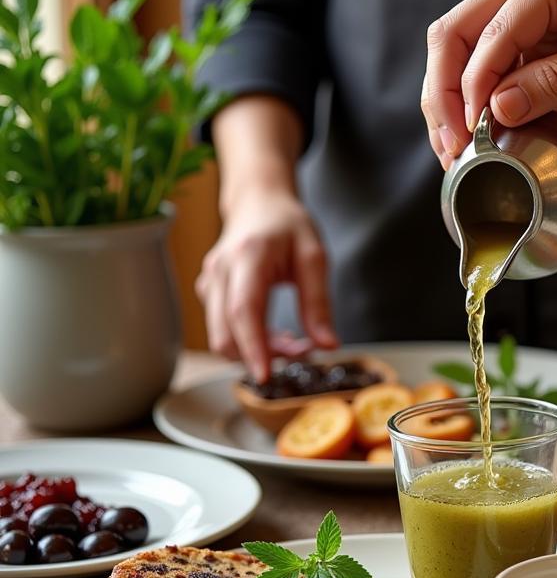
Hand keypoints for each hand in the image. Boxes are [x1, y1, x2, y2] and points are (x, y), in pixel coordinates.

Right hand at [196, 185, 336, 382]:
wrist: (258, 201)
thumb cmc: (287, 224)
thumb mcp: (314, 257)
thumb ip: (319, 303)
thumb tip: (327, 346)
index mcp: (247, 257)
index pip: (242, 311)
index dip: (252, 347)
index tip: (265, 376)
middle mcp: (219, 271)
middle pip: (224, 332)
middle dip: (260, 355)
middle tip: (300, 353)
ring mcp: (208, 282)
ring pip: (223, 336)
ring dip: (257, 350)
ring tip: (293, 341)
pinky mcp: (208, 292)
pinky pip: (224, 328)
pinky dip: (249, 340)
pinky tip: (276, 334)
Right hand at [421, 0, 556, 167]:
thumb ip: (554, 82)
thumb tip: (497, 110)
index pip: (481, 42)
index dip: (467, 97)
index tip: (469, 143)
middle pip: (454, 38)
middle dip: (443, 97)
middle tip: (451, 150)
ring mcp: (529, 6)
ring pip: (467, 52)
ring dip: (459, 101)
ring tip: (465, 150)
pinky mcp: (539, 30)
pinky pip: (497, 64)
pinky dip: (491, 98)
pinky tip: (508, 128)